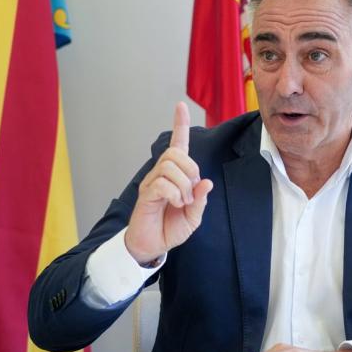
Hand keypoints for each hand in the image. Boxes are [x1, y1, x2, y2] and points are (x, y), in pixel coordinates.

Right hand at [124, 102, 212, 264]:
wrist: (152, 245)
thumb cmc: (170, 228)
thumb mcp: (193, 217)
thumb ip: (200, 200)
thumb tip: (206, 182)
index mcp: (175, 175)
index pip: (177, 144)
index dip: (180, 125)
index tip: (181, 106)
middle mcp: (160, 174)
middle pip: (174, 153)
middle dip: (190, 169)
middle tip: (192, 192)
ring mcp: (151, 183)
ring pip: (168, 166)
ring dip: (183, 185)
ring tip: (183, 202)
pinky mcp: (145, 195)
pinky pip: (161, 184)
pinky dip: (174, 193)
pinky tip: (175, 204)